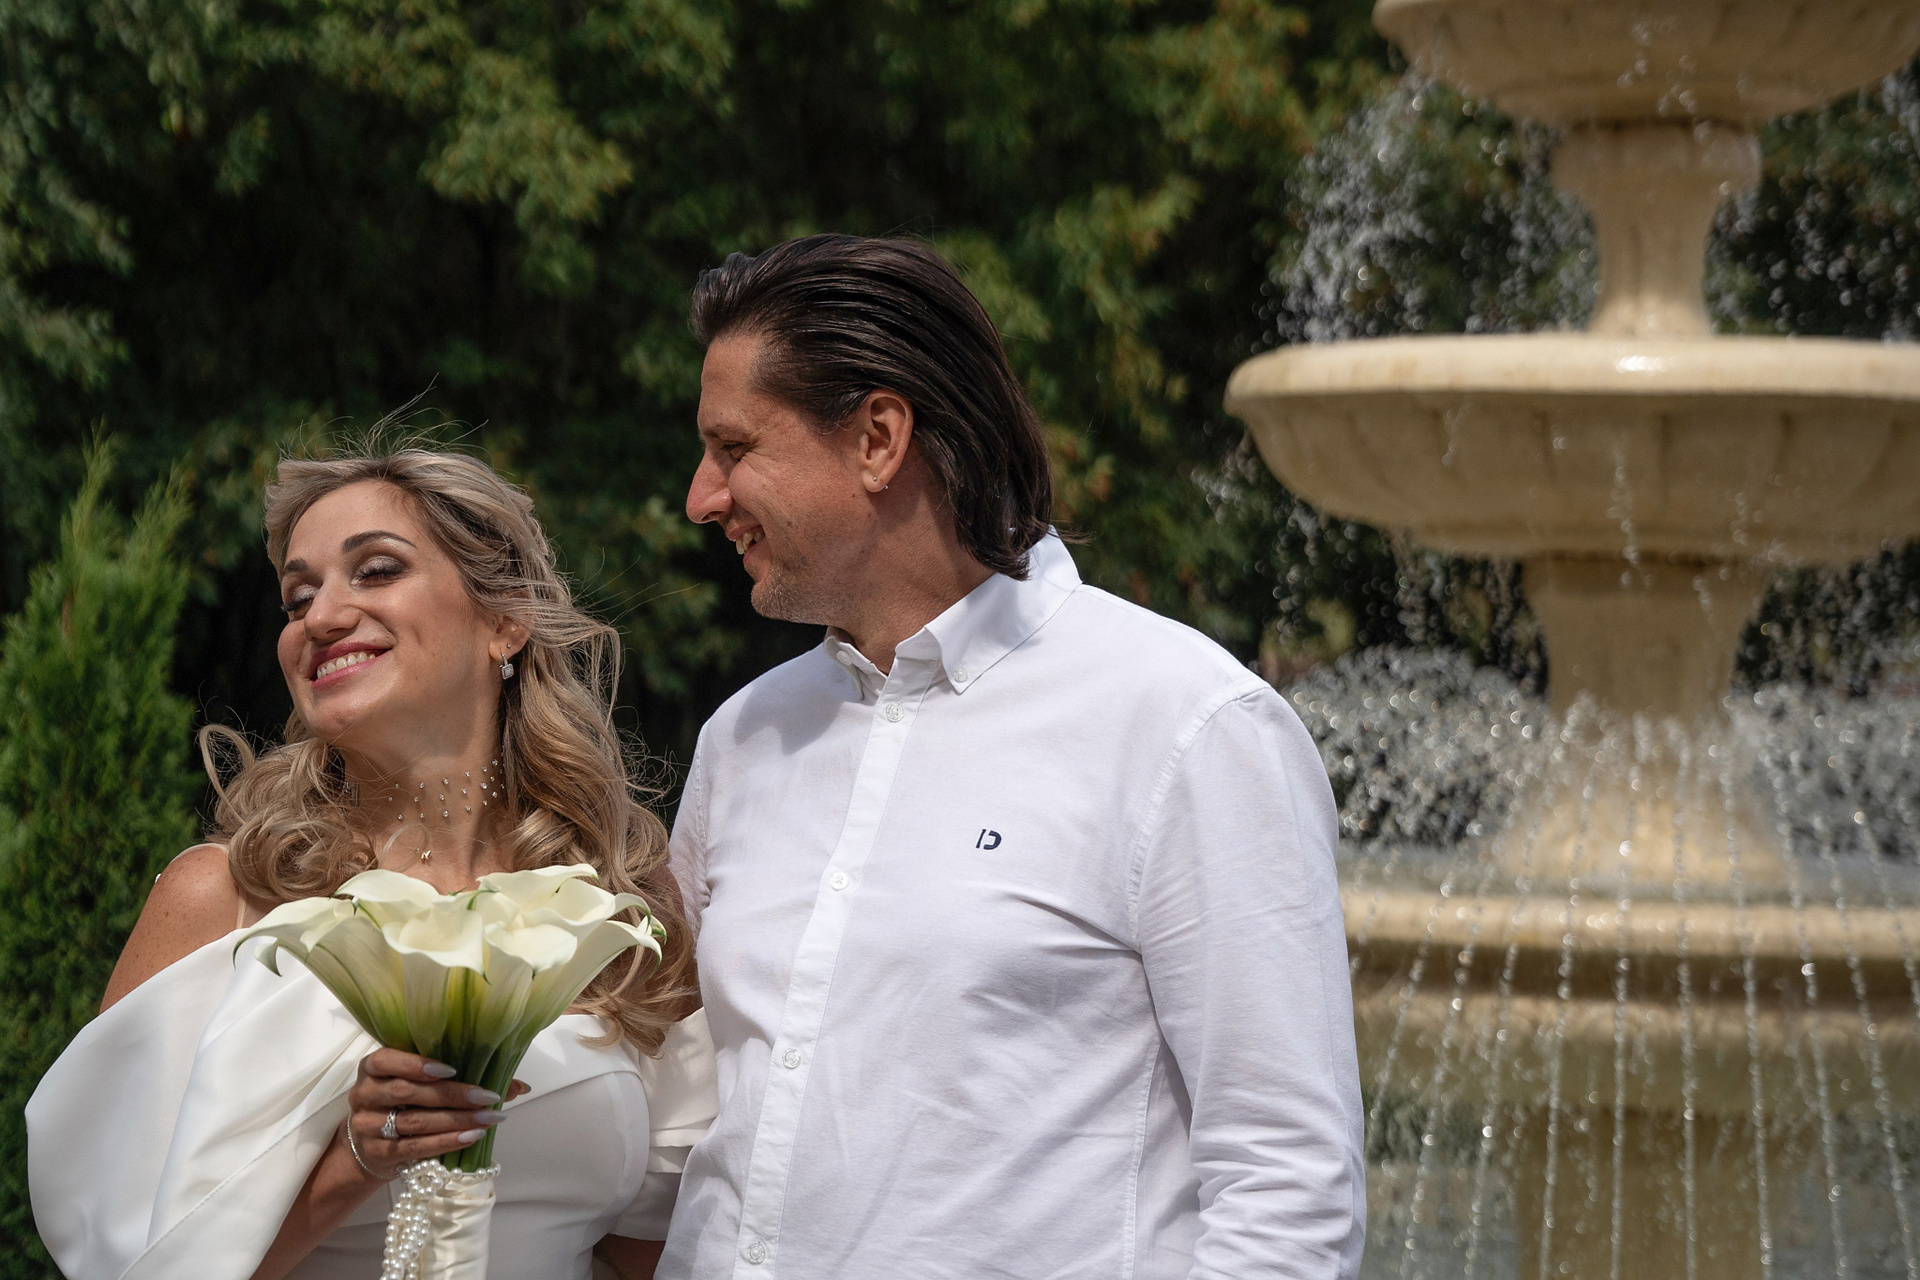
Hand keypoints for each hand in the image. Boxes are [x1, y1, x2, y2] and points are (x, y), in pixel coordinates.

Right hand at [339, 1048, 528, 1180]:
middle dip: (453, 1095)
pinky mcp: (378, 1152)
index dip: (416, 1064)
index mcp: (373, 1068)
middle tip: (488, 1097)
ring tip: (487, 1119)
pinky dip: (446, 1142)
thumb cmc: (406, 1103)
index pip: (385, 1060)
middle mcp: (364, 1094)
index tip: (451, 1069)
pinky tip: (471, 1137)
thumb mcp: (424, 1083)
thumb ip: (466, 1076)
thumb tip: (521, 1086)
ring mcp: (367, 1126)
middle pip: (408, 1093)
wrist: (369, 1145)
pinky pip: (415, 1148)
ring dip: (456, 1120)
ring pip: (414, 1122)